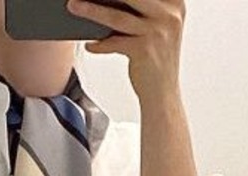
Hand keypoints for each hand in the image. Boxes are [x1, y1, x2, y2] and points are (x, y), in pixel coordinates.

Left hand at [65, 0, 184, 100]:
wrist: (163, 95)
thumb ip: (141, 8)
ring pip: (117, 16)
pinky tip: (90, 44)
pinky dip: (99, 44)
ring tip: (73, 6)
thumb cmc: (155, 58)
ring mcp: (158, 31)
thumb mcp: (155, 26)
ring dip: (91, 10)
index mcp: (174, 2)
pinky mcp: (145, 50)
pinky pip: (114, 42)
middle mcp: (169, 14)